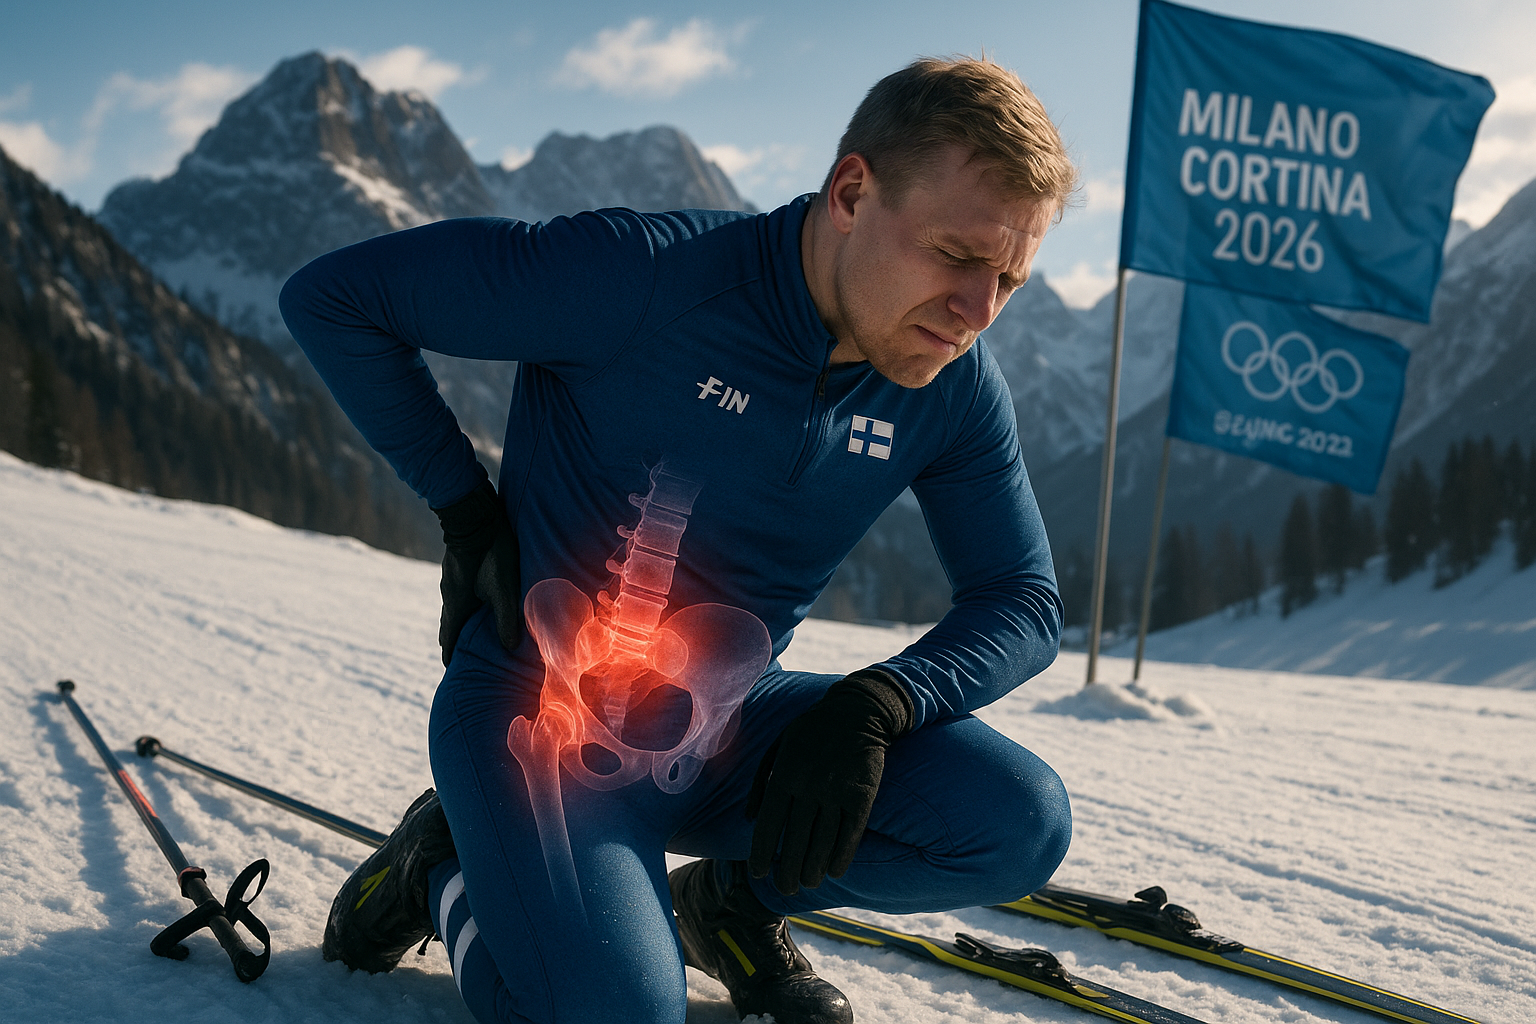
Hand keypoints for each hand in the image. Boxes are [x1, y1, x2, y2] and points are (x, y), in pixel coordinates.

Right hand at [432, 480, 520, 665]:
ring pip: (454, 608)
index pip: (450, 636)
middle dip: (453, 641)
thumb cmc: (491, 551)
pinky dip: (465, 606)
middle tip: (459, 655)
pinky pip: (459, 594)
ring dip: (459, 622)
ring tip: (468, 632)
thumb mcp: (502, 586)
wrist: (474, 515)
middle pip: (449, 624)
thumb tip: (508, 646)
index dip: (451, 653)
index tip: (450, 668)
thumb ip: (505, 616)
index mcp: (456, 603)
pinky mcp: (459, 568)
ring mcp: (452, 580)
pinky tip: (475, 601)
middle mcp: (449, 594)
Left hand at [746, 671, 912, 894]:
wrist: (858, 711)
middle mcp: (809, 786)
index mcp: (784, 774)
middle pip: (796, 838)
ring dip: (813, 867)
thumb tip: (747, 819)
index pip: (768, 823)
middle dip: (788, 869)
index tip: (757, 873)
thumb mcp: (777, 745)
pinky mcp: (863, 794)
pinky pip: (851, 831)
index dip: (762, 852)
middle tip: (784, 888)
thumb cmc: (811, 729)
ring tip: (806, 883)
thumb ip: (760, 781)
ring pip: (823, 839)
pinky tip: (835, 870)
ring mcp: (837, 791)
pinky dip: (843, 854)